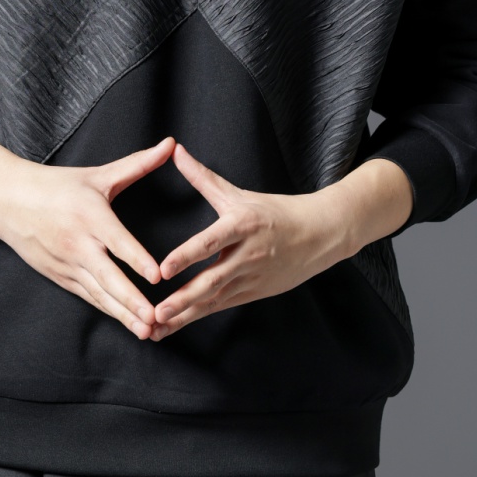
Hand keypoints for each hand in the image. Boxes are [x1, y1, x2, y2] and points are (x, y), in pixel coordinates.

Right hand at [0, 140, 174, 338]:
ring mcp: (67, 264)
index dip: (137, 259)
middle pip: (108, 277)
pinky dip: (108, 311)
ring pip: (99, 294)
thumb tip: (171, 144)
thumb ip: (138, 164)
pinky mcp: (60, 277)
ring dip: (123, 314)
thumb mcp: (98, 174)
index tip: (157, 277)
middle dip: (132, 301)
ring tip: (147, 331)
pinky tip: (128, 323)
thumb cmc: (57, 185)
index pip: (117, 241)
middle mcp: (78, 244)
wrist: (7, 200)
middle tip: (155, 318)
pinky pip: (88, 297)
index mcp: (90, 216)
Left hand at [149, 144, 413, 339]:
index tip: (163, 269)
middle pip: (212, 280)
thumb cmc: (275, 211)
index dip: (186, 256)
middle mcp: (246, 255)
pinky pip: (219, 307)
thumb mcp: (239, 193)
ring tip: (157, 326)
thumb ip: (203, 177)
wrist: (319, 235)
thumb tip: (175, 150)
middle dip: (183, 299)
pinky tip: (173, 326)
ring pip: (213, 300)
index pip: (210, 242)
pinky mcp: (251, 294)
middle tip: (156, 312)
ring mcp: (250, 278)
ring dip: (185, 315)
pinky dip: (196, 317)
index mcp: (242, 225)